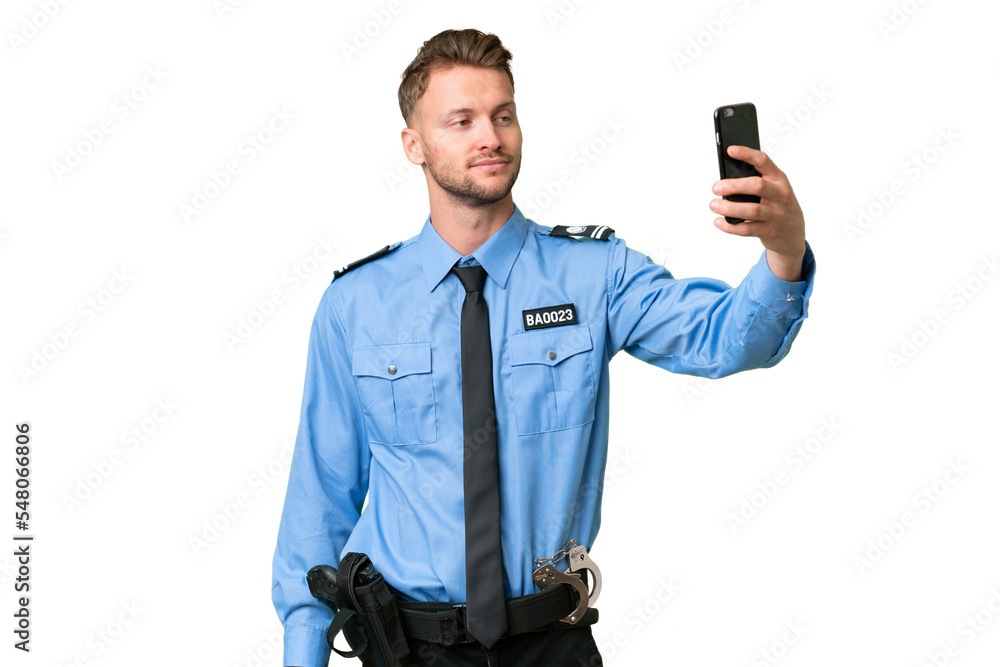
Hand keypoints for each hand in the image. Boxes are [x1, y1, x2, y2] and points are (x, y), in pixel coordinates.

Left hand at [710, 145, 805, 280]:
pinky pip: (747, 229)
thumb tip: (725, 179)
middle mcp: (780, 195)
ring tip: (714, 204)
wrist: (793, 232)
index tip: (730, 150)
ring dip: (729, 207)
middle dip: (734, 185)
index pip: (763, 161)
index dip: (747, 154)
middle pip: (757, 186)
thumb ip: (755, 181)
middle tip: (716, 187)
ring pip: (752, 210)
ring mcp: (776, 214)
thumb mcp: (773, 188)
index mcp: (779, 179)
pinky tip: (718, 221)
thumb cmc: (776, 204)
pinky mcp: (769, 231)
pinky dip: (730, 226)